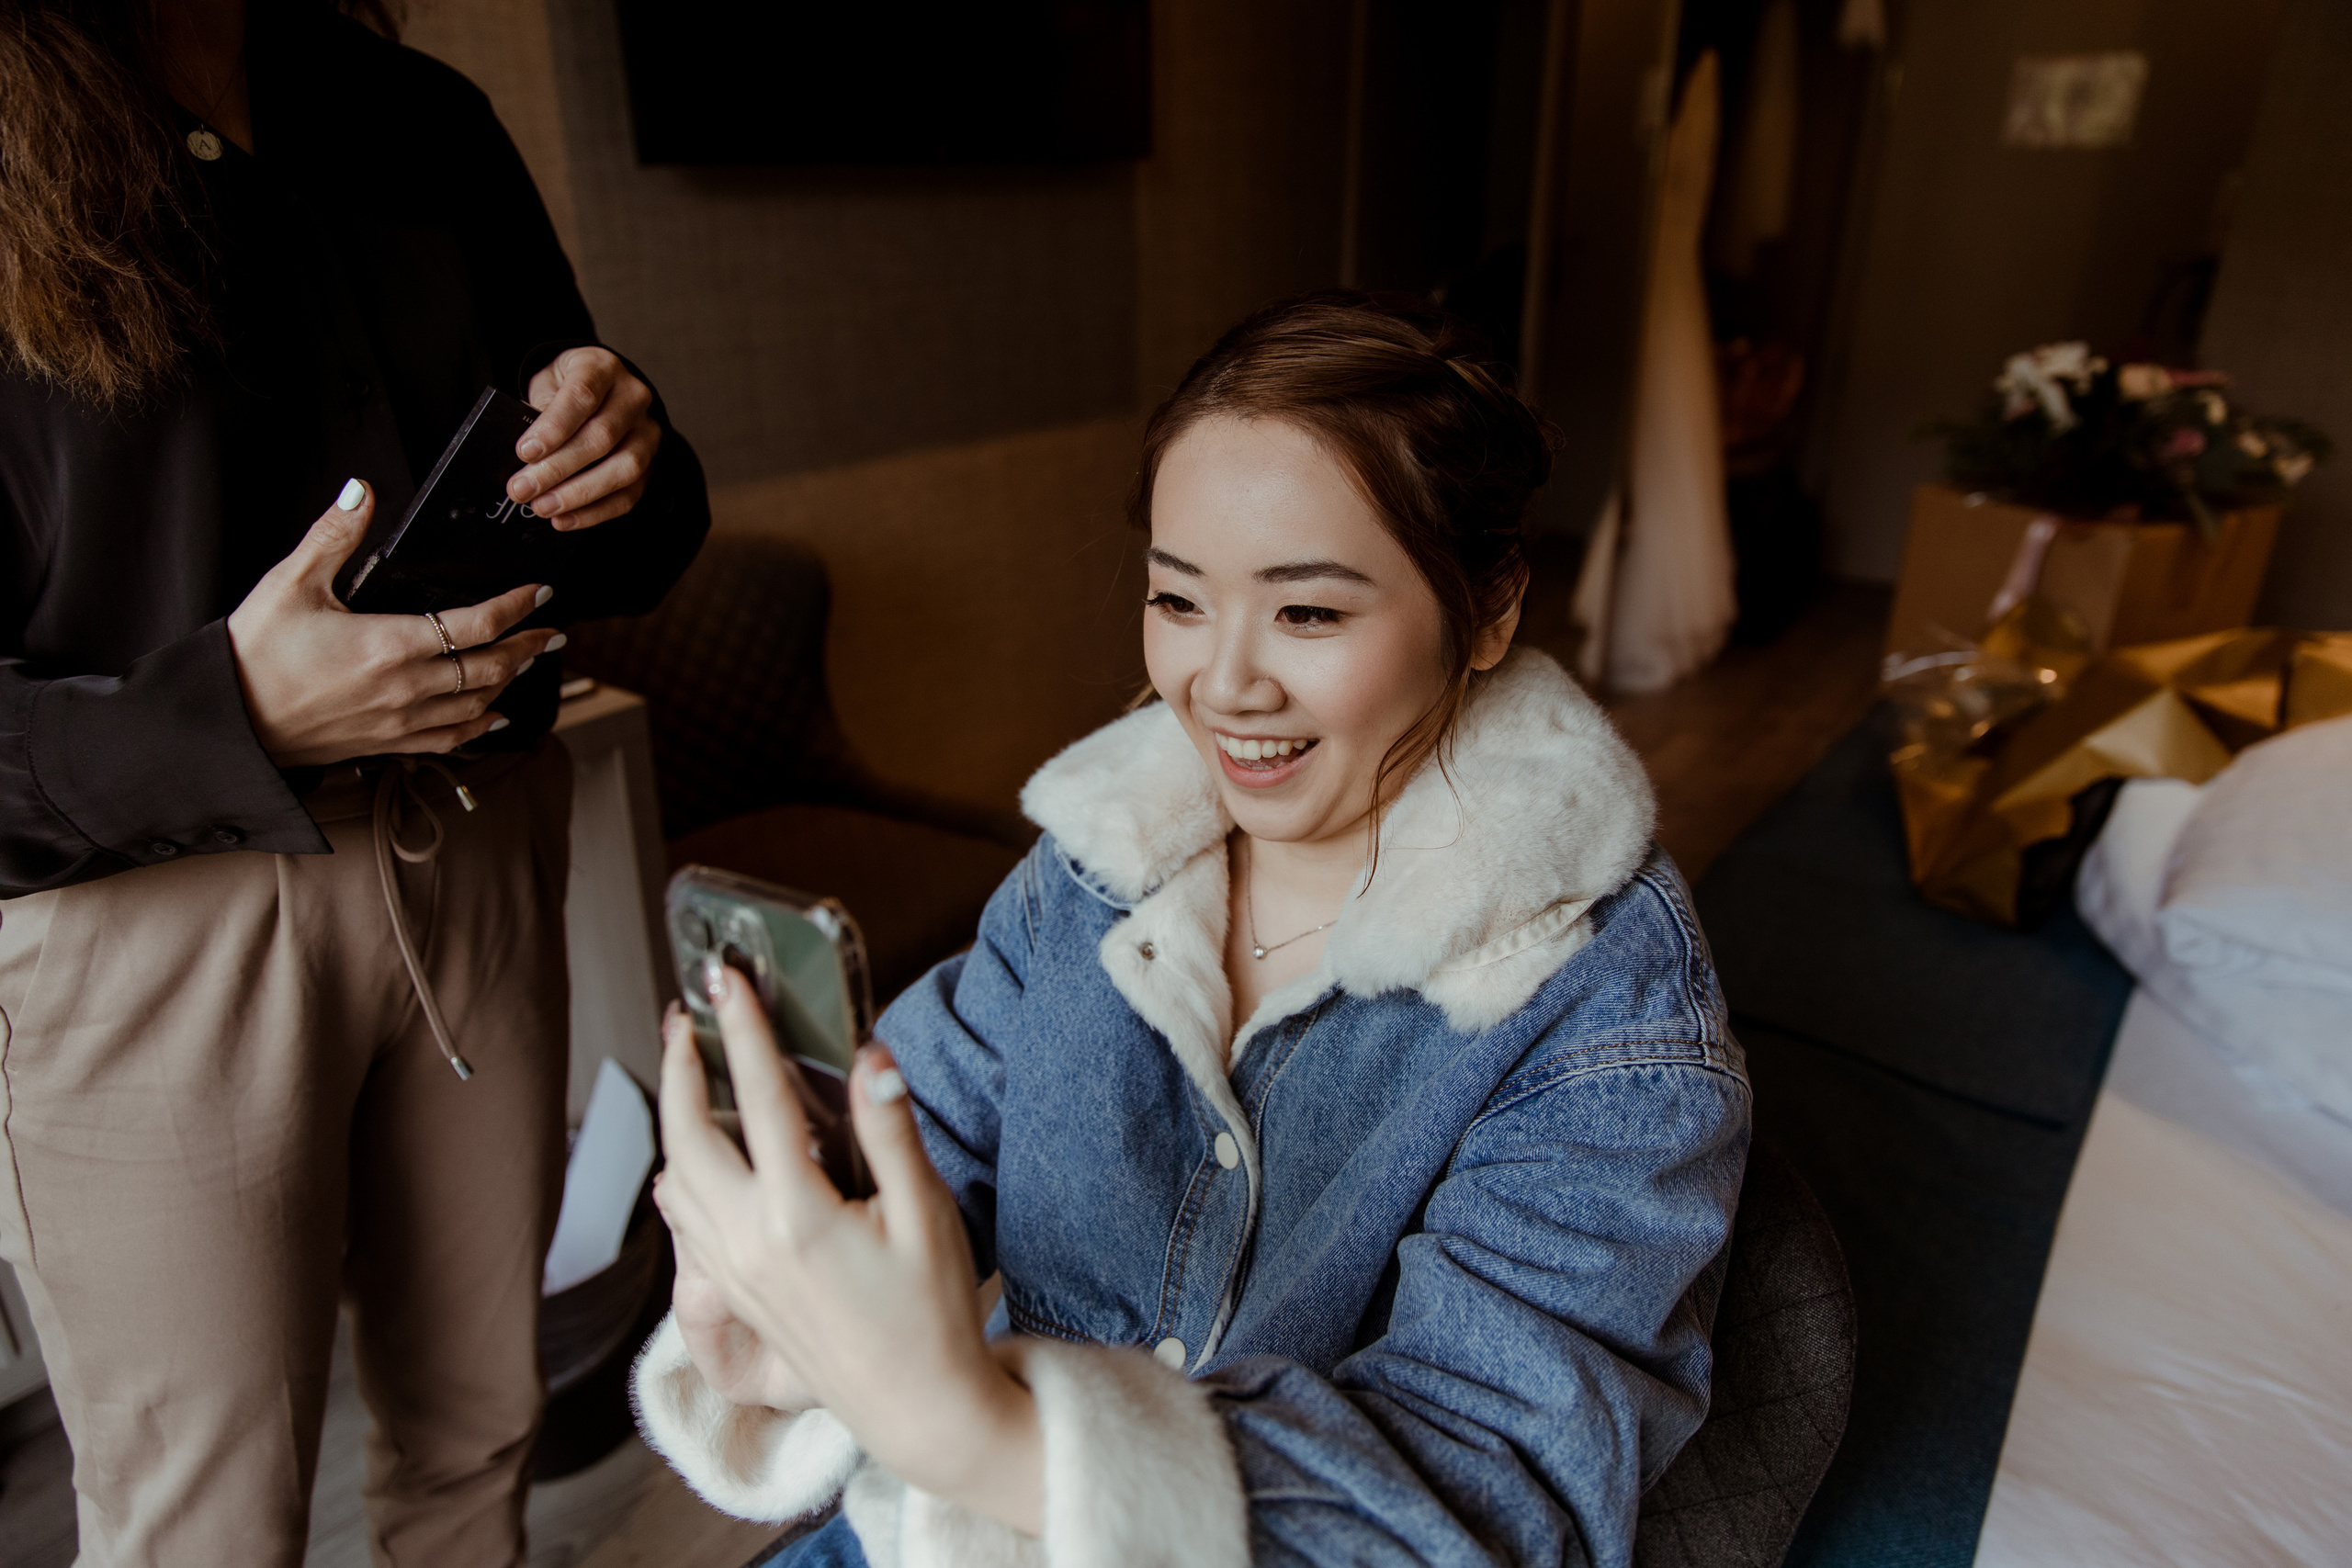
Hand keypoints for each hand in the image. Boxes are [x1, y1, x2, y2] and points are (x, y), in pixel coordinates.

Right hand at [226, 480, 563, 767]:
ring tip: (532, 660)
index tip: (540, 592)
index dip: (515, 607)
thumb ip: (332, 536)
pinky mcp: (386, 743)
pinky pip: (450, 739)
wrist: (228, 722)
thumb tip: (361, 491)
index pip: (475, 625)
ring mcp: (399, 721)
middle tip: (554, 630)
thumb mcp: (289, 584)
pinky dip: (481, 726)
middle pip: (490, 668)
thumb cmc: (254, 652)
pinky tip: (497, 716)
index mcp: (390, 644)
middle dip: (528, 646)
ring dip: (511, 681)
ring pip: (477, 704)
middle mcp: (406, 688)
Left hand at [509, 346, 661, 529]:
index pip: (582, 396)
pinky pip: (629, 495)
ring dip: (579, 494)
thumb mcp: (548, 384)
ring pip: (623, 469)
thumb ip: (539, 411)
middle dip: (558, 468)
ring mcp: (648, 433)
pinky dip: (595, 512)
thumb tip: (527, 456)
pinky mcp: (652, 465)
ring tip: (542, 507)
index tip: (525, 452)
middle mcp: (633, 398)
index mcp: (603, 368)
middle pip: (601, 437)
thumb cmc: (567, 389)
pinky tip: (564, 519)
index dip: (554, 427)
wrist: (604, 392)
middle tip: (522, 489)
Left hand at [655, 974, 1044, 1535]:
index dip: (740, 1029)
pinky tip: (691, 1161)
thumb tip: (869, 1055)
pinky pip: (684, 1223)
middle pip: (686, 1135)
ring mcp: (734, 1273)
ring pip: (675, 1179)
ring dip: (673, 1117)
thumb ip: (891, 1130)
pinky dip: (680, 1175)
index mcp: (795, 1215)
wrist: (916, 1409)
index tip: (725, 977)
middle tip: (685, 1016)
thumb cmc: (932, 1314)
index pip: (757, 1097)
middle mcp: (747, 1243)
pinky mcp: (736, 1295)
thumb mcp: (927, 1213)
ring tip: (687, 1071)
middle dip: (679, 1067)